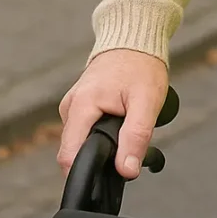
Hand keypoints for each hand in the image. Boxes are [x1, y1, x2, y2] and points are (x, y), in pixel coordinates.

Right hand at [58, 49, 168, 180]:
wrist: (135, 40)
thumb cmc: (142, 66)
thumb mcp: (147, 102)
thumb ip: (136, 137)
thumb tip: (126, 170)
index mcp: (81, 105)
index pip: (69, 155)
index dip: (87, 172)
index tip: (107, 177)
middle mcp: (70, 106)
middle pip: (74, 151)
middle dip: (99, 157)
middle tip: (126, 150)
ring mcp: (73, 105)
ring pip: (80, 141)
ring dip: (101, 145)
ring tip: (124, 131)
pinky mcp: (79, 105)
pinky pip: (84, 130)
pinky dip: (100, 134)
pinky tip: (117, 125)